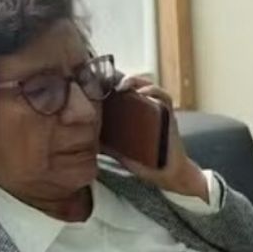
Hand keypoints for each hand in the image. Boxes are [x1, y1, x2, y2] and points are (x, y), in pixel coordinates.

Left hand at [103, 75, 206, 200]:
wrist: (167, 173)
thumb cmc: (145, 162)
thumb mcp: (119, 151)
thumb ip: (105, 143)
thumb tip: (83, 141)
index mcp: (130, 113)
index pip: (119, 90)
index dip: (108, 82)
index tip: (94, 84)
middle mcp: (144, 107)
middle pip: (131, 84)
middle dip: (118, 78)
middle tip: (105, 82)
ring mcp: (157, 109)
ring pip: (146, 85)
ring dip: (135, 80)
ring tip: (123, 85)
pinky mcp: (169, 114)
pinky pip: (164, 96)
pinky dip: (154, 91)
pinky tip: (143, 93)